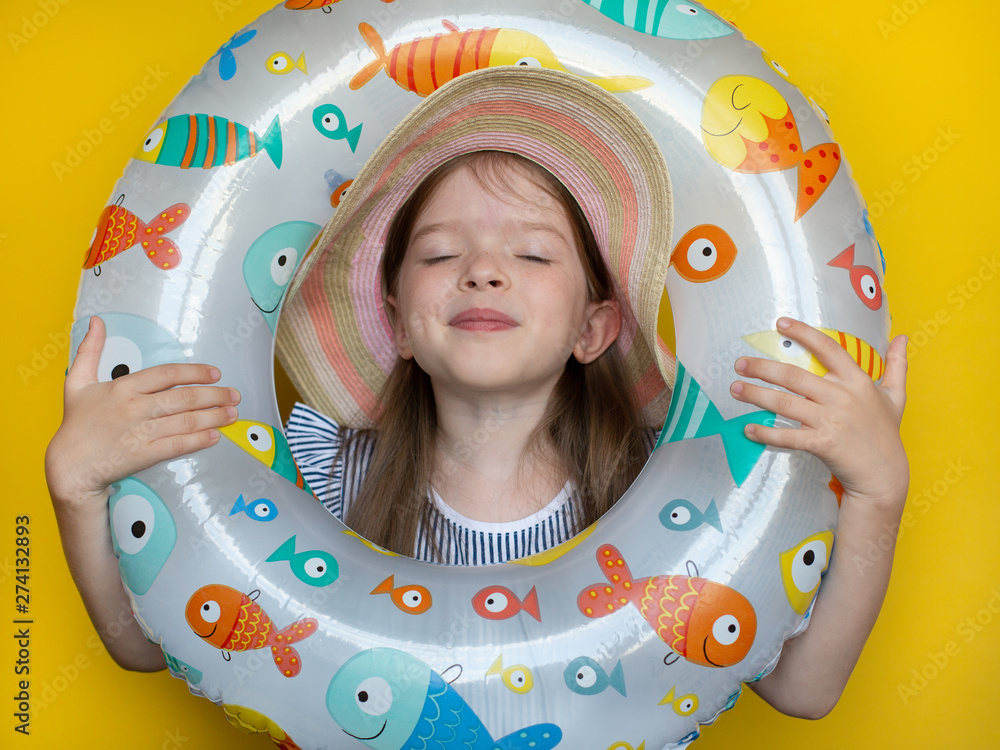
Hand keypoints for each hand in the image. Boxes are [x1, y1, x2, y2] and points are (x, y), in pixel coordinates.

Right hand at [45, 316, 240, 503]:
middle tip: (234, 394)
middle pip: (184, 398)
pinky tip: (215, 436)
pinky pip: (178, 445)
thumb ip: (90, 350)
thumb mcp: (77, 382)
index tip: (215, 373)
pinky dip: (199, 440)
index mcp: (123, 388)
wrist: (68, 466)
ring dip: (214, 417)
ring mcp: (141, 432)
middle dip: (215, 395)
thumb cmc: (76, 424)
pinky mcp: (144, 455)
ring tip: (233, 413)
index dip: (195, 372)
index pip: (167, 374)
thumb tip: (96, 321)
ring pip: (186, 421)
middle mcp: (135, 408)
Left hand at [729, 317, 907, 511]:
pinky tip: (748, 429)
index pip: (828, 349)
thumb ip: (897, 365)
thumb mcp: (896, 397)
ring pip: (784, 403)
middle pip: (794, 376)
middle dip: (762, 368)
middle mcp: (842, 397)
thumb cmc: (886, 434)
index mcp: (857, 381)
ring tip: (735, 388)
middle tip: (740, 363)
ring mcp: (831, 421)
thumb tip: (903, 337)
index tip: (780, 324)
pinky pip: (787, 436)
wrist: (885, 476)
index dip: (804, 333)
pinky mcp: (822, 443)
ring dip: (755, 395)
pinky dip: (765, 432)